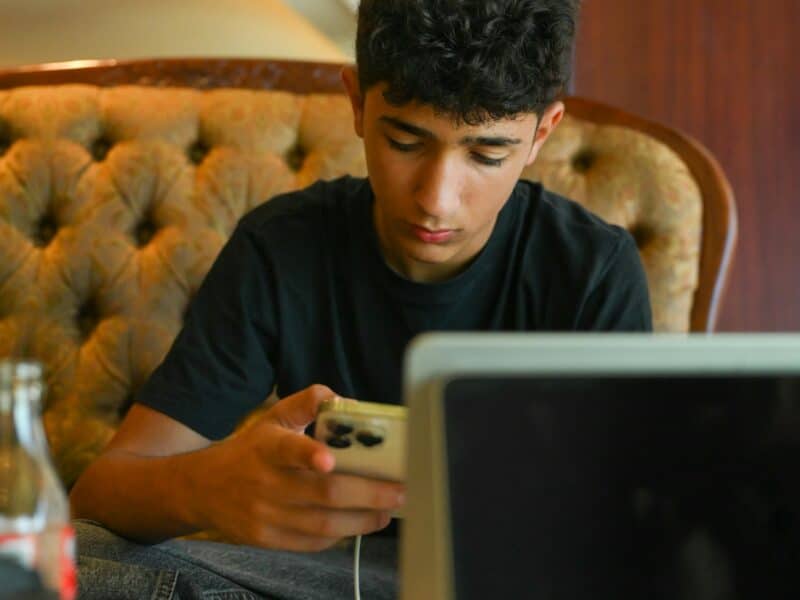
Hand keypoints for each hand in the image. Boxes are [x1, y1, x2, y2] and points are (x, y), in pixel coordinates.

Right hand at [192, 384, 405, 550]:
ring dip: (362, 519)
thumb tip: (343, 400)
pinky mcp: (267, 540)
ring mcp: (265, 516)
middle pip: (322, 494)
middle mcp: (265, 483)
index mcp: (268, 447)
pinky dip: (341, 534)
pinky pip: (311, 543)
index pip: (288, 450)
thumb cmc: (250, 450)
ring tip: (389, 510)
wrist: (201, 489)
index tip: (330, 460)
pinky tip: (362, 523)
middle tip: (399, 490)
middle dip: (367, 494)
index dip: (309, 455)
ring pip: (322, 524)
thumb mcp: (272, 418)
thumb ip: (306, 403)